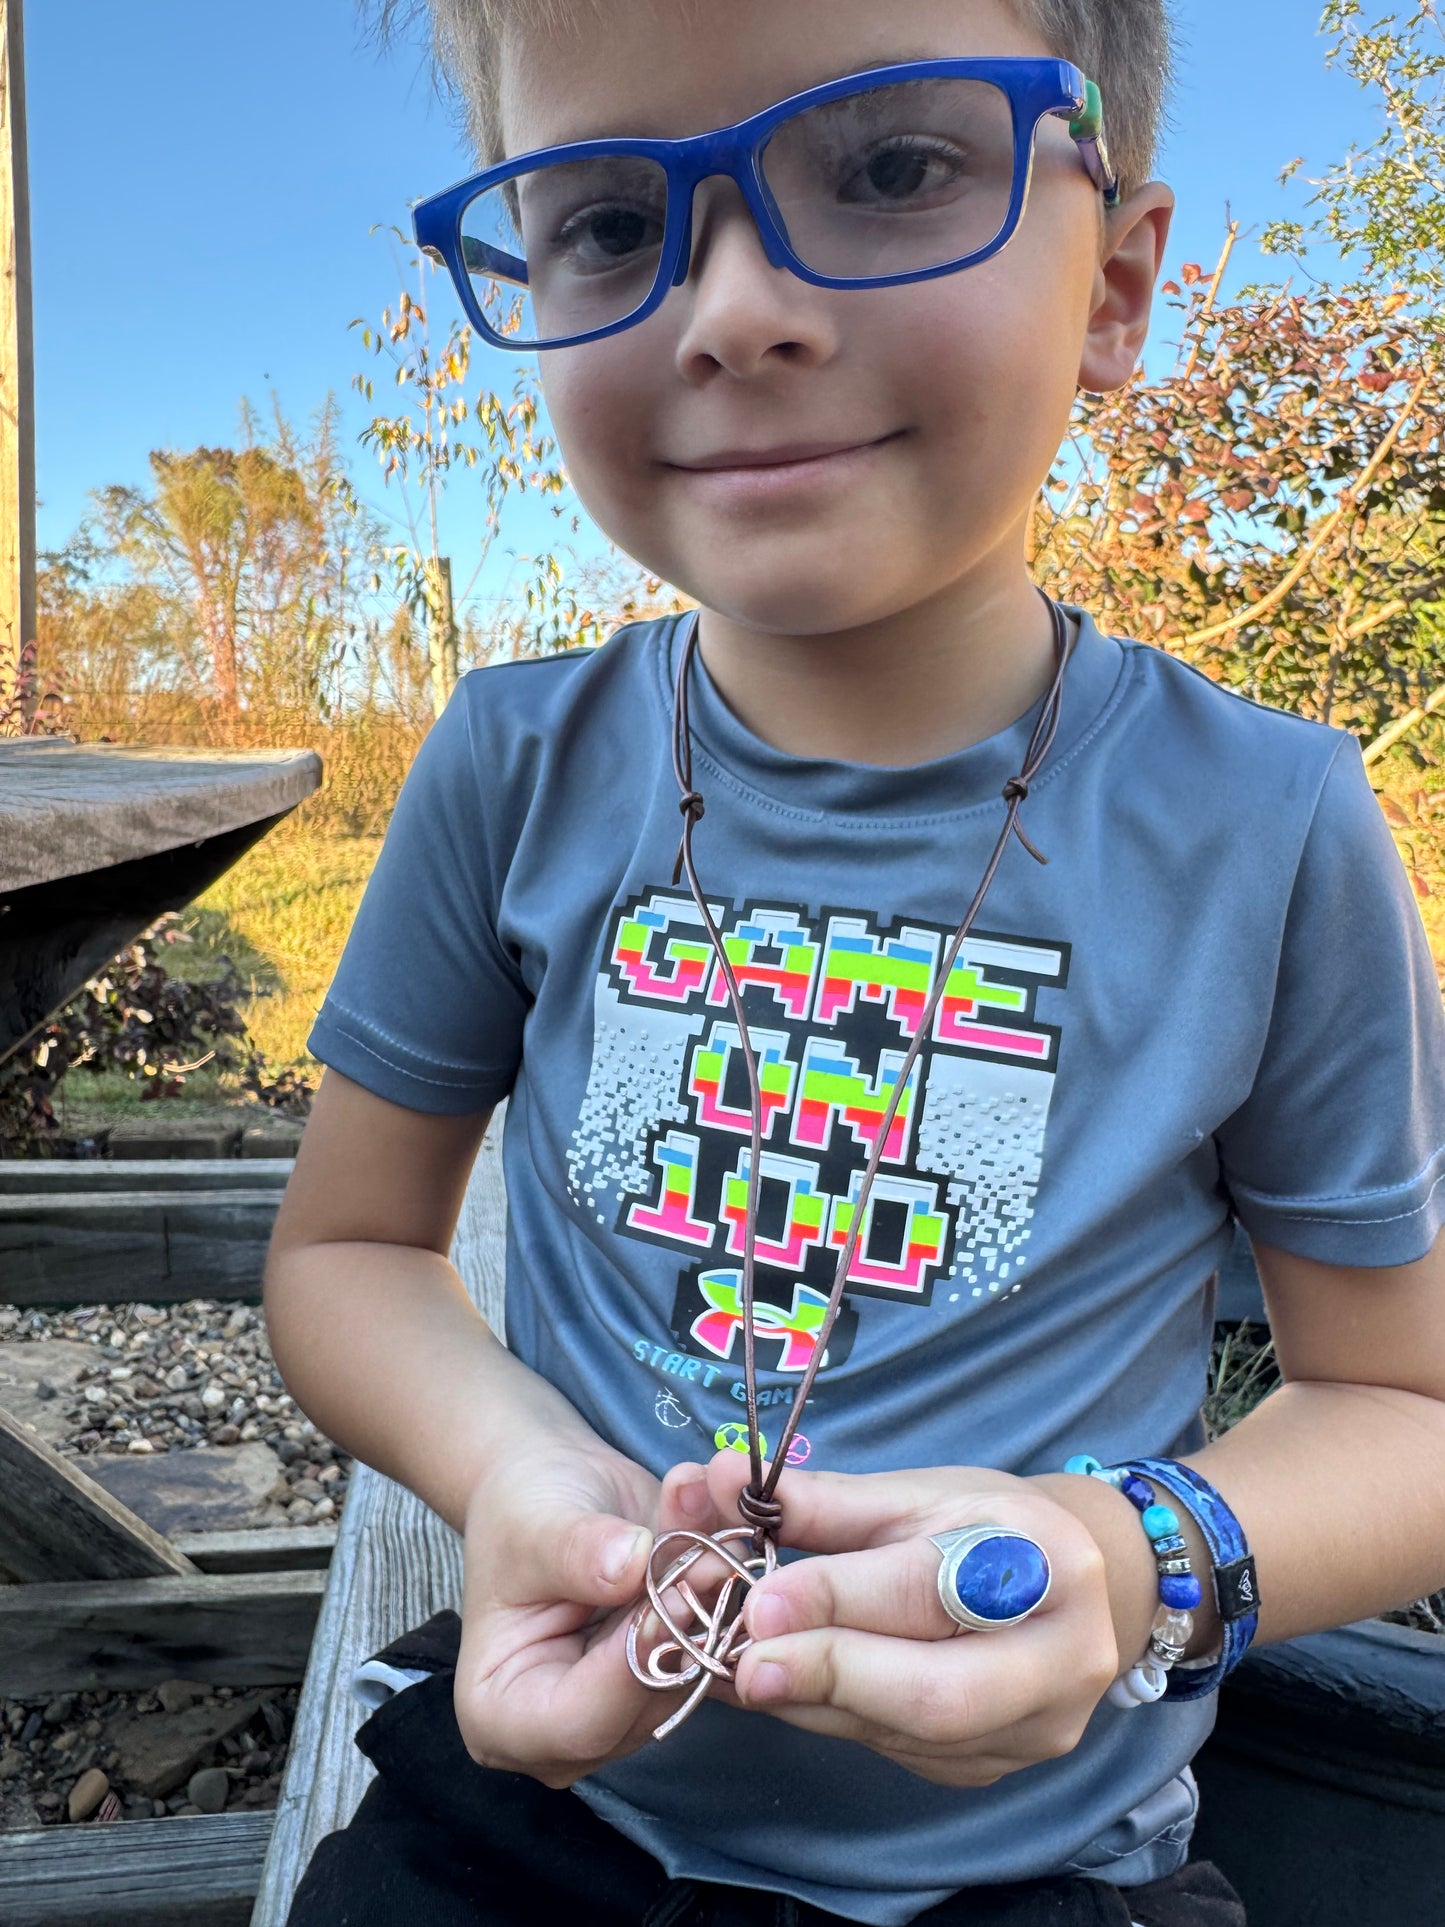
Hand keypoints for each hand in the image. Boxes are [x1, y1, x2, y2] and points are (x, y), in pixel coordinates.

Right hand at [454, 1442, 706, 1787]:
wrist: (550, 1488)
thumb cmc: (518, 1512)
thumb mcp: (531, 1524)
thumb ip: (576, 1552)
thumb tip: (630, 1566)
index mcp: (502, 1715)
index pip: (580, 1722)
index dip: (632, 1665)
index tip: (669, 1597)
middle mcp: (566, 1732)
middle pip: (645, 1705)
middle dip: (683, 1629)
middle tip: (710, 1558)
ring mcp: (625, 1708)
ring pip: (692, 1675)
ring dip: (712, 1604)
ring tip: (712, 1534)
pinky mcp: (670, 1676)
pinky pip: (717, 1650)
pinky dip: (723, 1596)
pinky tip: (720, 1539)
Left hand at [688, 1453, 1120, 1788]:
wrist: (1070, 1587)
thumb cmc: (987, 1524)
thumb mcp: (918, 1494)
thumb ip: (826, 1503)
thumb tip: (722, 1481)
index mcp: (1050, 1564)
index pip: (931, 1593)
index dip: (840, 1602)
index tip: (761, 1603)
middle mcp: (1060, 1663)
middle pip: (934, 1696)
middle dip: (827, 1675)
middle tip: (742, 1660)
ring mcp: (1029, 1733)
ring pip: (899, 1734)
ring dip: (808, 1700)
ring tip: (733, 1663)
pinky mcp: (987, 1769)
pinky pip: (893, 1750)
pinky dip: (825, 1715)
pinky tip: (776, 1684)